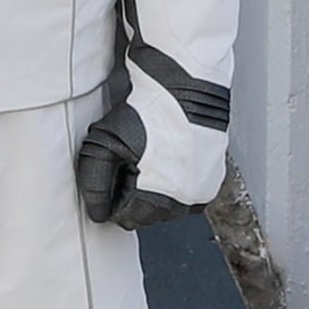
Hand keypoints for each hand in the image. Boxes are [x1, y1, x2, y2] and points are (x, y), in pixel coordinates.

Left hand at [75, 102, 198, 229]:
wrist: (185, 90)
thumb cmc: (147, 113)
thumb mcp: (105, 145)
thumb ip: (94, 183)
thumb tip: (96, 212)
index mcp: (161, 198)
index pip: (126, 219)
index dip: (112, 197)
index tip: (112, 172)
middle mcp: (187, 202)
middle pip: (148, 214)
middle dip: (133, 192)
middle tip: (129, 159)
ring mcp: (204, 191)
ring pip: (167, 204)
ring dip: (153, 187)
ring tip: (148, 155)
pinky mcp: (214, 179)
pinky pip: (186, 191)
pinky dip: (173, 179)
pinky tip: (165, 155)